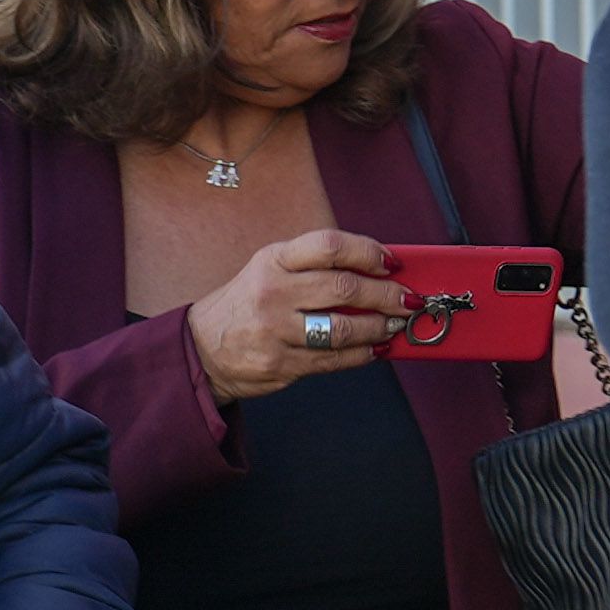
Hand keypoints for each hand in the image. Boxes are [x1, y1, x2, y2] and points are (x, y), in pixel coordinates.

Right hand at [186, 229, 407, 403]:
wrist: (201, 348)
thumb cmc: (246, 305)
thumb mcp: (270, 271)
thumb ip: (315, 268)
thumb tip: (379, 273)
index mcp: (273, 260)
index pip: (329, 246)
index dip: (368, 252)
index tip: (391, 263)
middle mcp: (272, 292)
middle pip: (344, 288)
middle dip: (387, 296)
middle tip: (407, 300)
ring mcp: (275, 331)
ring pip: (344, 329)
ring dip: (380, 328)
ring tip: (394, 326)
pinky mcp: (281, 364)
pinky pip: (334, 359)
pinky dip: (362, 354)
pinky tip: (374, 349)